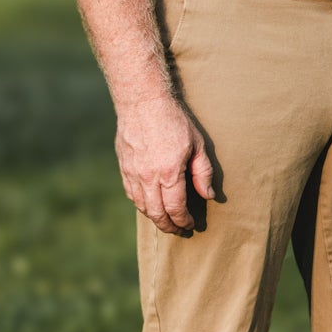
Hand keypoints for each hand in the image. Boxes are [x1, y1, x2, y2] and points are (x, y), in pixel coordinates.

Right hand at [115, 94, 215, 234]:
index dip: (183, 221)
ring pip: (141, 206)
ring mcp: (133, 173)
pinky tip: (149, 205)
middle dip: (169, 226)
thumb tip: (207, 195)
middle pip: (157, 213)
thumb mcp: (197, 144)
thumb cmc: (174, 120)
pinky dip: (141, 204)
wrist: (142, 101)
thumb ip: (203, 173)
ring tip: (165, 221)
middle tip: (178, 230)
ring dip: (154, 217)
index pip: (176, 208)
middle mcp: (148, 177)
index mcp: (169, 172)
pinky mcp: (124, 167)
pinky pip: (131, 193)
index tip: (190, 225)